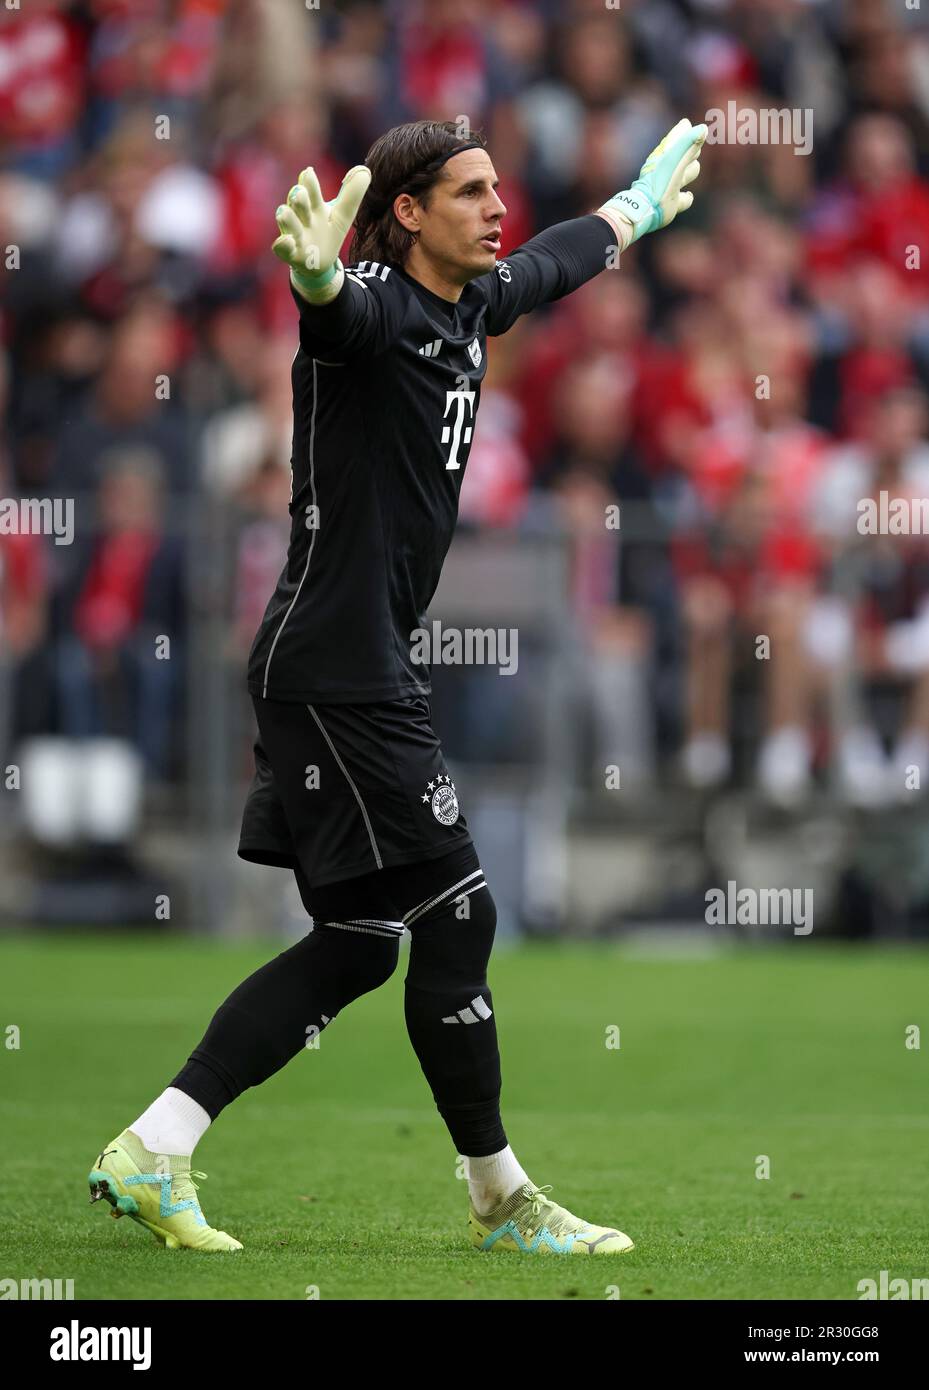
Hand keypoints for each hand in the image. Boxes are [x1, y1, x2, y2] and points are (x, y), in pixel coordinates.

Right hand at [273, 164, 370, 301]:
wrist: (318, 263)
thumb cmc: (328, 233)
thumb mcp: (343, 215)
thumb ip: (352, 194)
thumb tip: (365, 171)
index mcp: (315, 206)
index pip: (311, 191)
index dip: (309, 183)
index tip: (309, 172)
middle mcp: (302, 218)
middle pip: (297, 204)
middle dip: (298, 198)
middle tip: (298, 193)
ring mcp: (294, 235)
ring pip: (287, 223)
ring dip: (286, 218)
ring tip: (284, 212)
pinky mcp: (290, 254)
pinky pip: (281, 248)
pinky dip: (283, 244)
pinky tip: (287, 241)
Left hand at [601, 118, 706, 249]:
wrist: (645, 209)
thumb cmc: (658, 182)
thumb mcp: (674, 160)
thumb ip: (688, 144)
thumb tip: (703, 128)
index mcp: (667, 156)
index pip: (678, 138)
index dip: (683, 132)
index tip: (684, 124)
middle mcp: (668, 170)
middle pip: (685, 155)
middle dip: (690, 151)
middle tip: (694, 148)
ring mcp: (670, 186)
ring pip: (687, 175)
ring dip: (690, 171)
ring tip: (690, 169)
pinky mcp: (671, 204)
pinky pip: (683, 200)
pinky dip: (687, 198)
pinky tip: (687, 196)